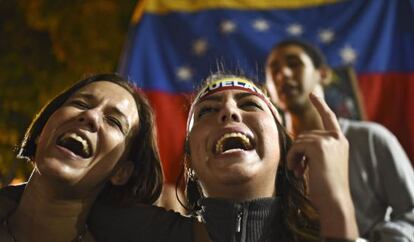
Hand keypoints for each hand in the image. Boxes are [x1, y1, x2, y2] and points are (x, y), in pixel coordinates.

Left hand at [287, 93, 357, 238]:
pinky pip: (296, 147)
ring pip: (299, 141)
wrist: (335, 200)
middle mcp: (336, 138)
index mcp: (339, 141)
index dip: (320, 105)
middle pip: (305, 135)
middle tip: (299, 169)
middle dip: (298, 152)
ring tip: (299, 172)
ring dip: (294, 157)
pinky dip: (292, 159)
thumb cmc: (327, 187)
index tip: (312, 93)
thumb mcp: (323, 163)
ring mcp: (328, 140)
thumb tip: (297, 142)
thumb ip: (314, 148)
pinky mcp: (319, 146)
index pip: (329, 117)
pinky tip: (298, 171)